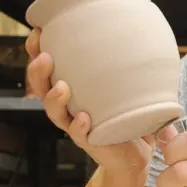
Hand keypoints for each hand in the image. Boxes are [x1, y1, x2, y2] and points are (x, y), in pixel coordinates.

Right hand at [25, 28, 154, 173]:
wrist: (133, 155)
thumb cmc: (127, 117)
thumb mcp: (126, 88)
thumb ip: (130, 66)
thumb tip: (149, 35)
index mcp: (73, 88)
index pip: (47, 67)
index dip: (37, 50)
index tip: (39, 31)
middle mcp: (68, 105)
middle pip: (41, 87)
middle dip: (37, 72)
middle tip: (44, 57)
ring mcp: (76, 125)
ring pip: (55, 112)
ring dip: (54, 99)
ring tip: (61, 88)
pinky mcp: (90, 142)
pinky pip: (79, 135)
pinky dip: (79, 127)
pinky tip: (83, 118)